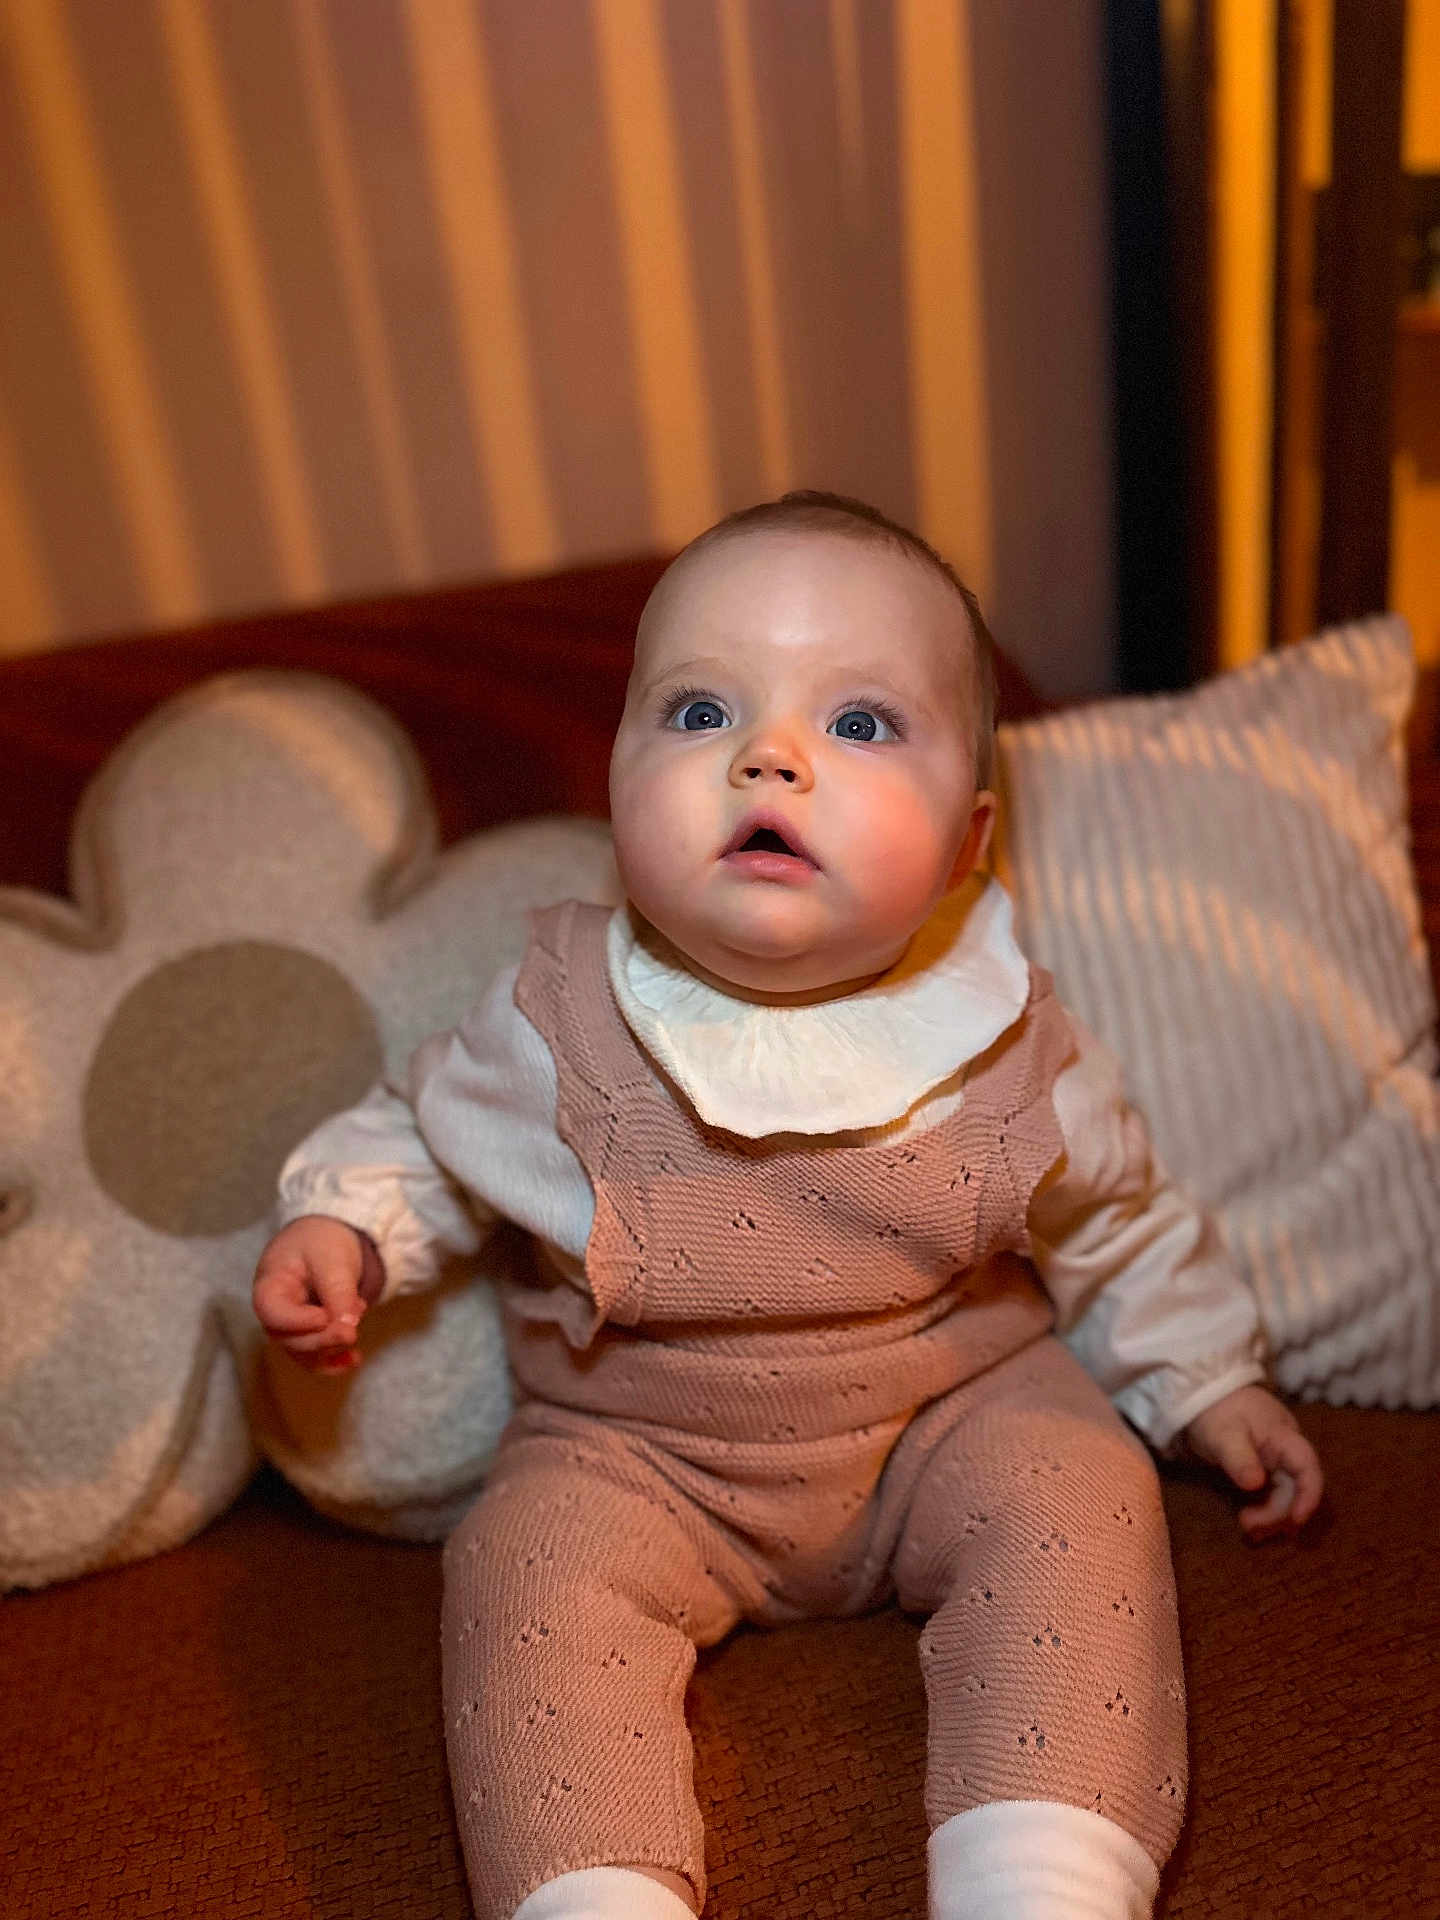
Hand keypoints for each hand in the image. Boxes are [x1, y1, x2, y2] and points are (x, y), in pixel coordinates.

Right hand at [252, 1216, 383, 1373]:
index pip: (273, 1314)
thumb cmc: (320, 1243)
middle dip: (322, 1340)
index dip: (298, 1321)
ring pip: (304, 1353)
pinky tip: (354, 1359)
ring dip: (332, 1349)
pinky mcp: (307, 1336)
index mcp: (269, 1287)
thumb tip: (347, 1326)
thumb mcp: (331, 1258)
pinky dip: (335, 1362)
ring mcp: (290, 1328)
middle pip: (290, 1339)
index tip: (324, 1317)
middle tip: (351, 1333)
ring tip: (357, 1325)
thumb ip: (337, 1290)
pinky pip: (316, 1358)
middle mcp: (274, 1314)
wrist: (325, 1240)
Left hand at [1181, 1385, 1323, 1542]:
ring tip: (1248, 1531)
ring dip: (1270, 1516)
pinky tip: (1249, 1522)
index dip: (1308, 1495)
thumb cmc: (1215, 1410)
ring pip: (1283, 1494)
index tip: (1296, 1520)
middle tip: (1249, 1527)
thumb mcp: (1223, 1434)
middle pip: (1294, 1488)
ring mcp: (1274, 1460)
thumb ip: (1239, 1458)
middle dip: (1277, 1512)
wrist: (1200, 1392)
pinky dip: (1263, 1509)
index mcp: (1284, 1437)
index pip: (1308, 1467)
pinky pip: (1270, 1493)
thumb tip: (1255, 1484)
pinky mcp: (1261, 1468)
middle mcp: (1285, 1451)